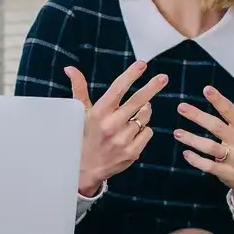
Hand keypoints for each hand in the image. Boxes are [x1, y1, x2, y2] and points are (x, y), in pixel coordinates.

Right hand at [65, 61, 166, 196]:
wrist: (85, 168)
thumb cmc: (84, 135)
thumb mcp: (81, 113)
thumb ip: (79, 89)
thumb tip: (70, 68)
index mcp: (98, 113)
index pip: (117, 89)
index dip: (131, 75)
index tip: (142, 64)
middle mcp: (111, 126)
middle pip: (138, 102)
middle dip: (152, 87)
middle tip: (163, 78)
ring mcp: (123, 140)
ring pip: (144, 117)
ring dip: (142, 113)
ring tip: (130, 117)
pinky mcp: (132, 152)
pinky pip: (148, 132)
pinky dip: (143, 129)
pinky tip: (132, 133)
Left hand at [176, 83, 233, 205]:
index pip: (230, 111)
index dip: (218, 100)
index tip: (206, 89)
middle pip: (216, 127)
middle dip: (198, 116)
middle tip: (181, 107)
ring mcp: (233, 158)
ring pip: (210, 147)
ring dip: (192, 140)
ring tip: (177, 132)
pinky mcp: (226, 172)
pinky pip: (209, 166)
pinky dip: (196, 160)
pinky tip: (185, 153)